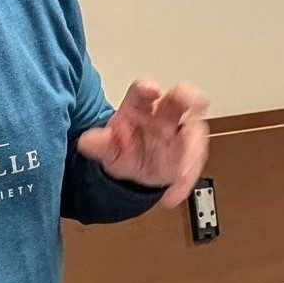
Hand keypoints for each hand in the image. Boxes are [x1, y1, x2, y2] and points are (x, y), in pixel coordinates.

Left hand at [76, 79, 210, 207]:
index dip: (148, 88)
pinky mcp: (189, 152)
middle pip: (181, 98)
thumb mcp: (107, 148)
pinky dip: (184, 181)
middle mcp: (164, 114)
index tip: (152, 90)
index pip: (143, 91)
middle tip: (196, 102)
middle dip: (190, 98)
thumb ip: (99, 144)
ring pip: (194, 132)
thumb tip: (87, 141)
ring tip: (181, 174)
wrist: (134, 170)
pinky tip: (173, 195)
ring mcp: (180, 132)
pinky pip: (193, 164)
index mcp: (140, 106)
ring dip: (192, 150)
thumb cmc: (123, 147)